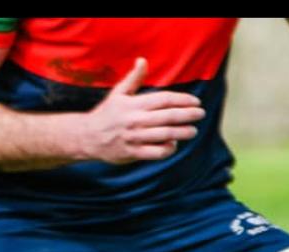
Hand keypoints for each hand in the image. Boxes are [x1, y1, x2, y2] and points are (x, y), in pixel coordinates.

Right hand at [81, 58, 204, 163]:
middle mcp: (134, 120)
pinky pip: (157, 152)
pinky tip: (174, 143)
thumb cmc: (108, 113)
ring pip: (165, 135)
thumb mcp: (118, 93)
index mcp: (133, 104)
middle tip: (201, 113)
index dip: (182, 100)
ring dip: (183, 132)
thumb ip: (133, 78)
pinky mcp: (133, 153)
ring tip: (193, 130)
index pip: (163, 100)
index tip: (195, 101)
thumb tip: (143, 60)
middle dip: (188, 115)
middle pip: (168, 117)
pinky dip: (168, 148)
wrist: (87, 136)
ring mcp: (134, 137)